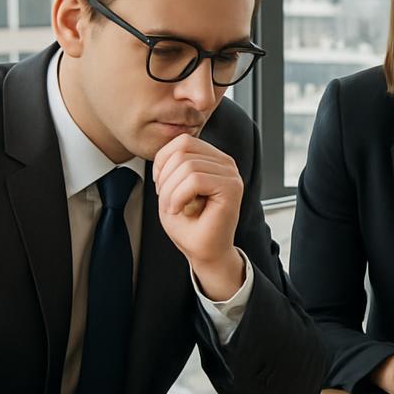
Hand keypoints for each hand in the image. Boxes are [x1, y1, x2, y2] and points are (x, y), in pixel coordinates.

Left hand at [152, 134, 244, 299]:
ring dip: (171, 191)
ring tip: (175, 208)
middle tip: (168, 202)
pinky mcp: (232, 188)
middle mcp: (226, 163)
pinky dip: (179, 196)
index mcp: (213, 159)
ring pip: (187, 166)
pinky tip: (181, 209)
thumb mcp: (172, 188)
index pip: (183, 141)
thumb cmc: (189, 224)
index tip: (162, 187)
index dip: (163, 161)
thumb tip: (169, 149)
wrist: (204, 252)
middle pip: (182, 151)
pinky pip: (195, 179)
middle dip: (165, 179)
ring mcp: (231, 175)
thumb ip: (173, 164)